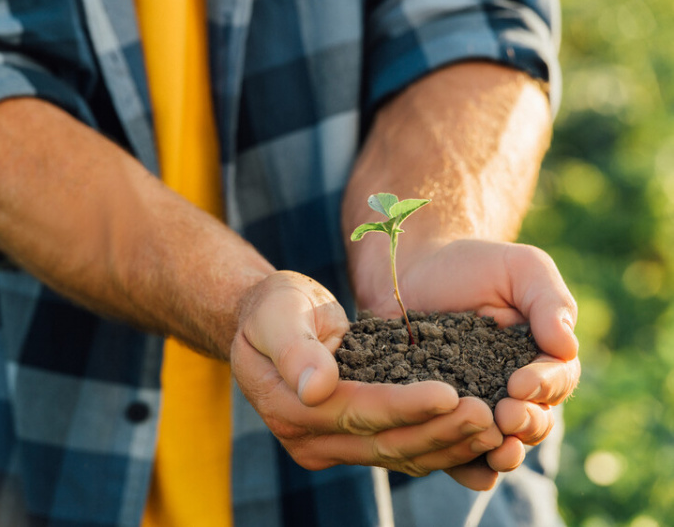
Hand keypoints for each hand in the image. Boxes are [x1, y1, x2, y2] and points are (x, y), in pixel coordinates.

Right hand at [231, 270, 512, 489]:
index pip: (355, 412)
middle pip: (384, 442)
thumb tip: (316, 388)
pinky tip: (476, 438)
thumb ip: (294, 349)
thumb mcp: (276, 314)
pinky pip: (401, 450)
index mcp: (289, 408)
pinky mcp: (352, 442)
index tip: (449, 393)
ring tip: (494, 428)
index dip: (403, 406)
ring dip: (448, 445)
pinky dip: (440, 446)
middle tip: (488, 416)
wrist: (269, 321)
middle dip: (438, 431)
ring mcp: (331, 446)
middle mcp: (310, 439)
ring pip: (399, 455)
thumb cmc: (273, 308)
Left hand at [352, 239, 580, 473]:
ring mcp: (475, 406)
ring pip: (500, 443)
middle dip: (527, 423)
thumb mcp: (519, 268)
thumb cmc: (469, 265)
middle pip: (534, 421)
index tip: (520, 384)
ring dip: (503, 452)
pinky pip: (456, 451)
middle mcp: (512, 389)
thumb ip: (548, 301)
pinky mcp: (439, 417)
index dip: (544, 386)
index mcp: (539, 357)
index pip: (556, 380)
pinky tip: (467, 468)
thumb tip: (567, 345)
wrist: (409, 271)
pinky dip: (466, 466)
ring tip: (496, 449)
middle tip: (507, 415)